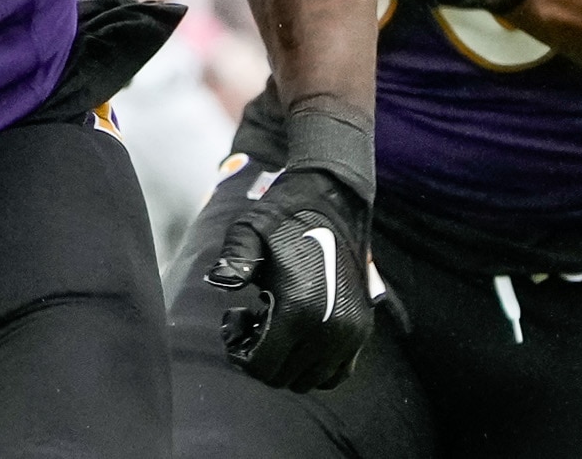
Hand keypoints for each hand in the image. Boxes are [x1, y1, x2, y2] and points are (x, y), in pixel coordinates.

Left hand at [205, 167, 378, 391]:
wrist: (335, 202)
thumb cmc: (285, 216)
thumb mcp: (249, 231)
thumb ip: (233, 260)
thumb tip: (218, 282)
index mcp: (300, 309)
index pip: (263, 367)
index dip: (239, 352)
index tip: (235, 319)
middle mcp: (330, 329)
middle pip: (284, 378)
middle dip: (260, 356)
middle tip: (251, 319)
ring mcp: (351, 334)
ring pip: (309, 380)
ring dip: (286, 361)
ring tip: (275, 324)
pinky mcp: (363, 330)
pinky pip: (336, 373)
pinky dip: (313, 365)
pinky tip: (298, 333)